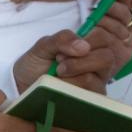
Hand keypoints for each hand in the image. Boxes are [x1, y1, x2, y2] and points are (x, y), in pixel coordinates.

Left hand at [13, 0, 131, 93]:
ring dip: (77, 67)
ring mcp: (98, 80)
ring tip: (58, 72)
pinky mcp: (93, 97)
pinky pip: (94, 86)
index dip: (91, 37)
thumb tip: (84, 46)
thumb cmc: (35, 65)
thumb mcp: (43, 46)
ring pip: (103, 68)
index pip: (106, 35)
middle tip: (60, 60)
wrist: (22, 88)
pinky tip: (62, 85)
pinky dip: (75, 83)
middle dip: (83, 55)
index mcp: (88, 46)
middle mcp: (97, 63)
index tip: (65, 47)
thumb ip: (62, 39)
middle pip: (108, 53)